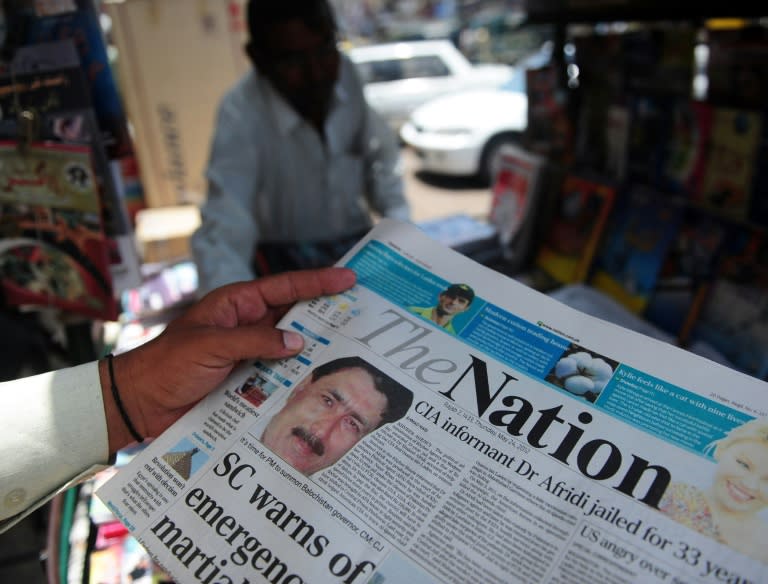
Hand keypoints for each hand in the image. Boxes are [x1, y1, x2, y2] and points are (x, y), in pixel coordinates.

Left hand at [100, 267, 355, 452]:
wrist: (139, 402)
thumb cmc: (167, 364)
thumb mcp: (210, 346)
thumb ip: (255, 341)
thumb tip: (298, 343)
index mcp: (237, 304)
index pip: (285, 287)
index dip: (319, 282)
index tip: (349, 278)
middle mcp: (247, 324)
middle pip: (294, 315)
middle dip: (326, 313)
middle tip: (362, 314)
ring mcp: (248, 352)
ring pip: (290, 346)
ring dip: (314, 349)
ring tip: (350, 349)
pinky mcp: (246, 379)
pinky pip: (279, 373)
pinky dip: (297, 376)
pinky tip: (318, 381)